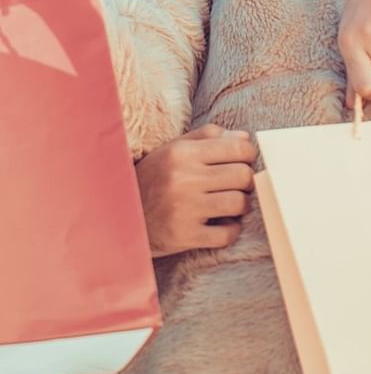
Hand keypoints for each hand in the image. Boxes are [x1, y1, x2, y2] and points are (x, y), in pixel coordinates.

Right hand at [134, 124, 257, 257]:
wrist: (118, 216)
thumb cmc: (154, 177)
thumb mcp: (174, 149)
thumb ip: (208, 137)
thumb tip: (244, 139)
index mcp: (182, 153)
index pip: (238, 150)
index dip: (249, 155)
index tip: (245, 161)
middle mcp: (184, 179)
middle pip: (243, 176)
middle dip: (246, 180)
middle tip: (239, 184)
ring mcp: (184, 209)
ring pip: (239, 203)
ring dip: (241, 204)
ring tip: (231, 203)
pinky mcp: (184, 236)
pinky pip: (227, 234)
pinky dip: (231, 229)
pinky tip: (222, 223)